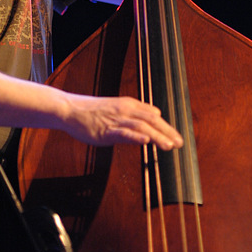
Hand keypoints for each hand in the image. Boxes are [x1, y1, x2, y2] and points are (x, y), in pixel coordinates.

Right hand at [64, 93, 182, 149]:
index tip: (176, 137)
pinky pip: (123, 133)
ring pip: (141, 127)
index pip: (153, 115)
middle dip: (167, 132)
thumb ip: (134, 115)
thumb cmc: (92, 111)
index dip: (166, 126)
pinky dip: (135, 137)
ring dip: (157, 136)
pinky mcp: (105, 130)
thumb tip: (152, 119)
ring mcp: (116, 120)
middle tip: (180, 143)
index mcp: (129, 105)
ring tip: (169, 146)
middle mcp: (125, 110)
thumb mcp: (116, 109)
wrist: (70, 109)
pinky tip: (145, 142)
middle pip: (151, 120)